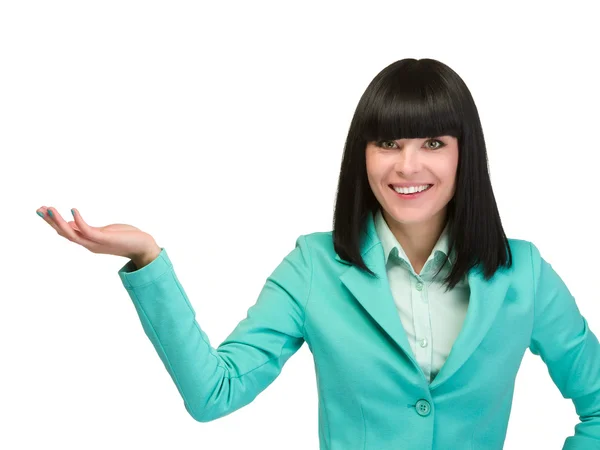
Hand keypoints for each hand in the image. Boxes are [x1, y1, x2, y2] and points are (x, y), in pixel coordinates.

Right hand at [37, 206, 157, 259]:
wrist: (143, 246)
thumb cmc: (125, 237)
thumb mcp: (103, 231)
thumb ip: (88, 229)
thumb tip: (73, 222)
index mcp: (88, 241)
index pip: (66, 232)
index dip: (53, 222)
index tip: (42, 210)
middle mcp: (89, 244)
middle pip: (64, 233)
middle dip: (51, 222)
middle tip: (39, 209)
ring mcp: (96, 243)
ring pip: (71, 234)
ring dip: (59, 222)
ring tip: (49, 209)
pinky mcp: (105, 239)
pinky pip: (87, 230)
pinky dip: (79, 221)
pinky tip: (73, 210)